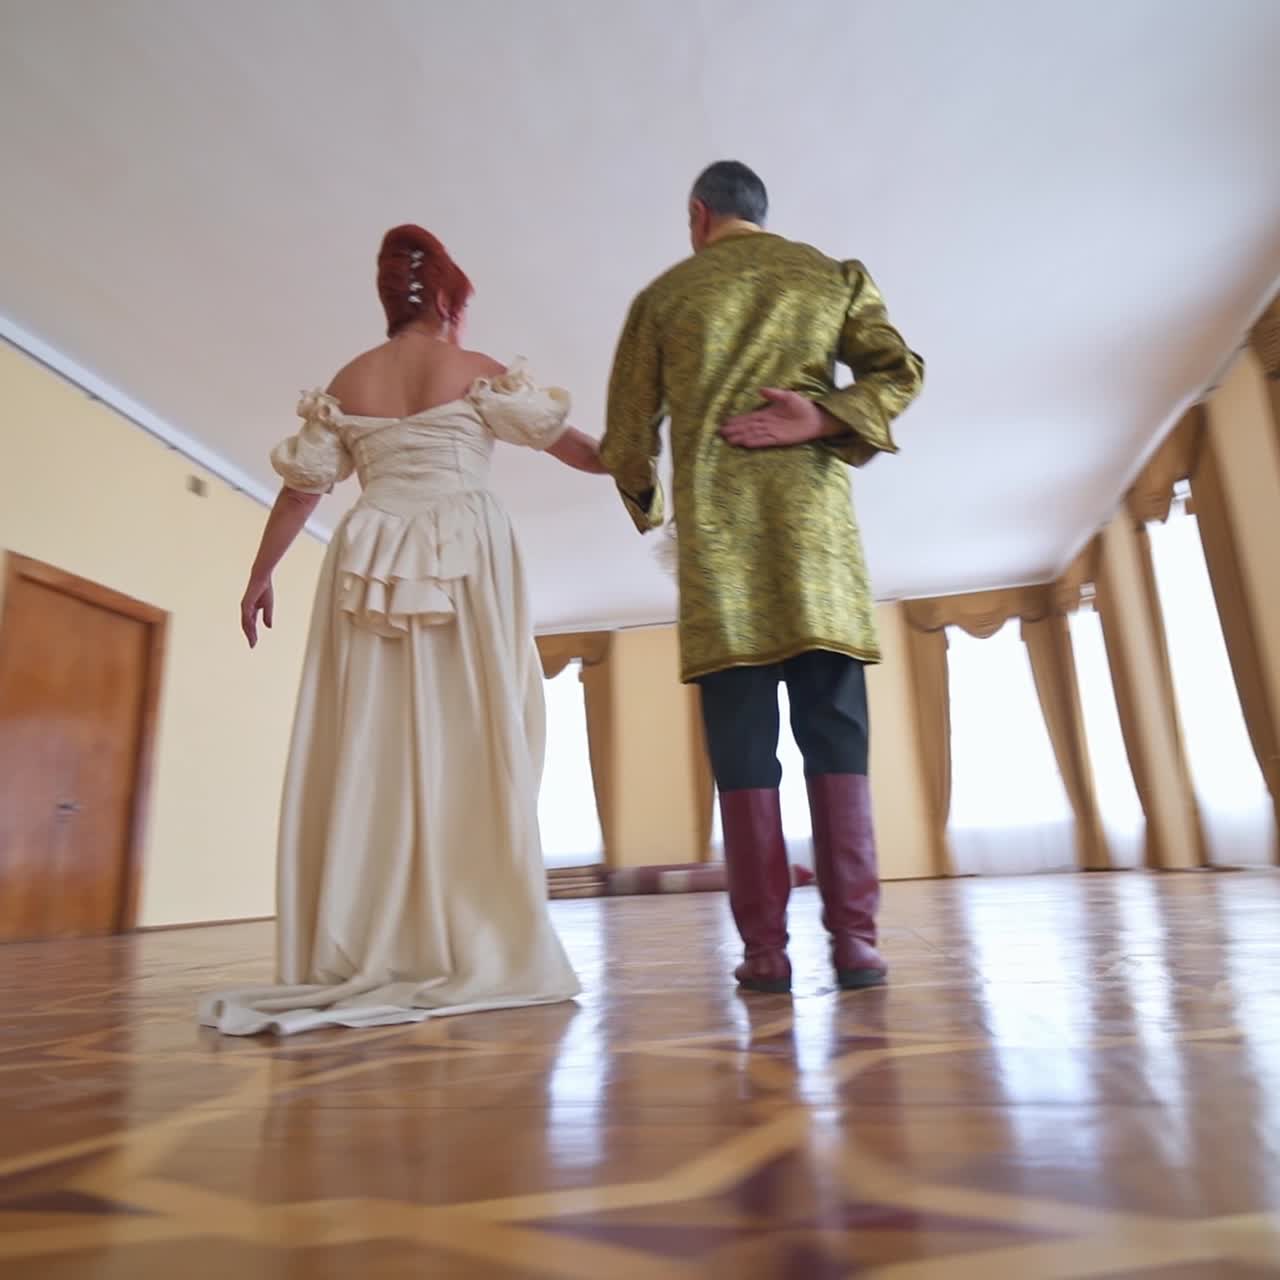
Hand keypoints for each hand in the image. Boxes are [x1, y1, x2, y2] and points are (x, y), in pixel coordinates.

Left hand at [240, 577, 273, 648]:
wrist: (262, 578)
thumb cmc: (264, 589)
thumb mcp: (268, 606)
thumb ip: (267, 616)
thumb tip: (269, 627)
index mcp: (251, 610)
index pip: (251, 625)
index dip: (253, 634)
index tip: (254, 644)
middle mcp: (246, 610)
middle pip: (247, 626)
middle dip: (250, 636)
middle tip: (252, 646)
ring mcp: (245, 606)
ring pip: (246, 622)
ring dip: (249, 632)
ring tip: (252, 640)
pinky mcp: (246, 603)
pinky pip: (247, 615)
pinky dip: (248, 623)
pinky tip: (251, 629)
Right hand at [720, 388, 836, 448]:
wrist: (816, 417)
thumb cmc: (802, 405)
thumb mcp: (788, 396)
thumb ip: (774, 394)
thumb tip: (760, 390)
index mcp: (767, 413)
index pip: (749, 417)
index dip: (737, 420)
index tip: (725, 422)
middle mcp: (767, 424)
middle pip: (748, 427)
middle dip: (735, 430)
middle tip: (721, 433)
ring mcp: (772, 432)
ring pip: (753, 435)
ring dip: (741, 437)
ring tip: (729, 440)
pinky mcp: (779, 440)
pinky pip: (764, 441)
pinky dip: (754, 442)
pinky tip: (745, 443)